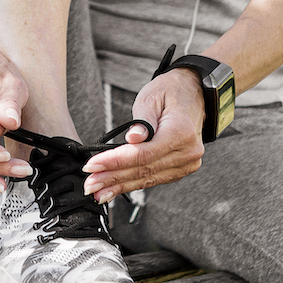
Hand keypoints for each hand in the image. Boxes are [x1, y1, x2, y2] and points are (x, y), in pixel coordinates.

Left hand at [82, 68, 205, 202]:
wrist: (192, 92)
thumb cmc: (170, 91)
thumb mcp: (152, 97)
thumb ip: (142, 119)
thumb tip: (132, 139)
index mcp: (181, 132)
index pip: (144, 154)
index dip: (116, 162)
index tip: (93, 165)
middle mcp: (187, 152)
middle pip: (144, 170)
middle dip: (113, 178)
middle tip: (89, 184)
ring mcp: (187, 163)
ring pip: (148, 180)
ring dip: (120, 186)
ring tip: (98, 192)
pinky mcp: (181, 168)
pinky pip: (154, 179)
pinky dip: (133, 184)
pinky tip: (116, 188)